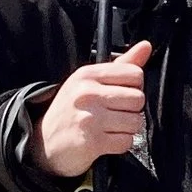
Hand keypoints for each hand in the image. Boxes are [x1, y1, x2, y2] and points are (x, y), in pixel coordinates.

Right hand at [36, 41, 153, 179]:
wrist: (44, 143)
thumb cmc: (71, 110)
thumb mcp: (89, 82)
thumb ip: (121, 65)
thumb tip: (146, 46)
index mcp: (88, 75)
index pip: (135, 74)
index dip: (134, 87)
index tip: (120, 95)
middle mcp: (87, 93)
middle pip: (138, 99)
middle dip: (132, 110)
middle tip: (114, 114)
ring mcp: (90, 118)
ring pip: (135, 122)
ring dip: (127, 129)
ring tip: (109, 128)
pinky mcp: (92, 142)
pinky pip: (126, 142)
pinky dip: (120, 144)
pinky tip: (106, 141)